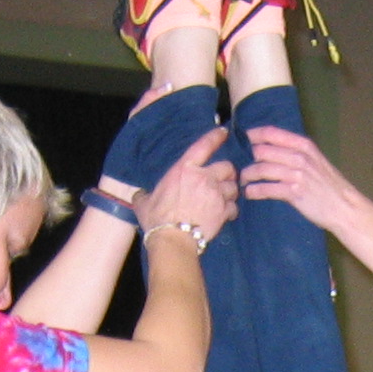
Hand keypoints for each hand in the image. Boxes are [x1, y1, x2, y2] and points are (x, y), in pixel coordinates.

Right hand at [135, 128, 236, 247]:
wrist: (173, 239)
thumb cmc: (157, 219)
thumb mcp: (144, 202)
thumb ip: (144, 195)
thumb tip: (138, 195)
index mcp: (184, 169)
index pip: (204, 146)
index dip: (215, 137)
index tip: (223, 132)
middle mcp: (204, 177)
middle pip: (228, 167)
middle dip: (228, 172)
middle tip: (224, 179)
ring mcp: (216, 194)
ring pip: (234, 187)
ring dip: (231, 192)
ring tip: (225, 198)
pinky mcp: (224, 211)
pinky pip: (234, 207)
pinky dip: (231, 211)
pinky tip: (225, 215)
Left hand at [241, 125, 359, 232]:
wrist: (344, 207)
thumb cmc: (329, 186)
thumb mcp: (316, 160)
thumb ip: (297, 152)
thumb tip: (274, 148)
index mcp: (304, 145)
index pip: (272, 133)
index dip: (254, 135)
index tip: (245, 140)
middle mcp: (299, 157)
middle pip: (262, 150)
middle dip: (248, 158)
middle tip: (243, 166)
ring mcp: (296, 174)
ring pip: (261, 169)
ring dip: (248, 175)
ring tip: (244, 180)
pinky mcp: (294, 193)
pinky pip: (266, 189)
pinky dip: (254, 191)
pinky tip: (250, 193)